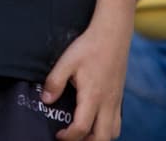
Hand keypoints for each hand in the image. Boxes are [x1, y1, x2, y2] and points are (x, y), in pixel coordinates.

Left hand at [42, 20, 130, 139]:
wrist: (113, 34)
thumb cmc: (89, 46)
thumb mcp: (67, 61)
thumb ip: (55, 81)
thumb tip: (46, 100)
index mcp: (93, 96)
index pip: (82, 128)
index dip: (69, 137)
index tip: (58, 135)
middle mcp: (108, 103)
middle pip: (102, 138)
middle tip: (70, 137)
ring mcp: (116, 101)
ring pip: (114, 132)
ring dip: (99, 137)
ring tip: (82, 132)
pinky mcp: (119, 97)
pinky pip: (117, 122)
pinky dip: (107, 128)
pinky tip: (94, 120)